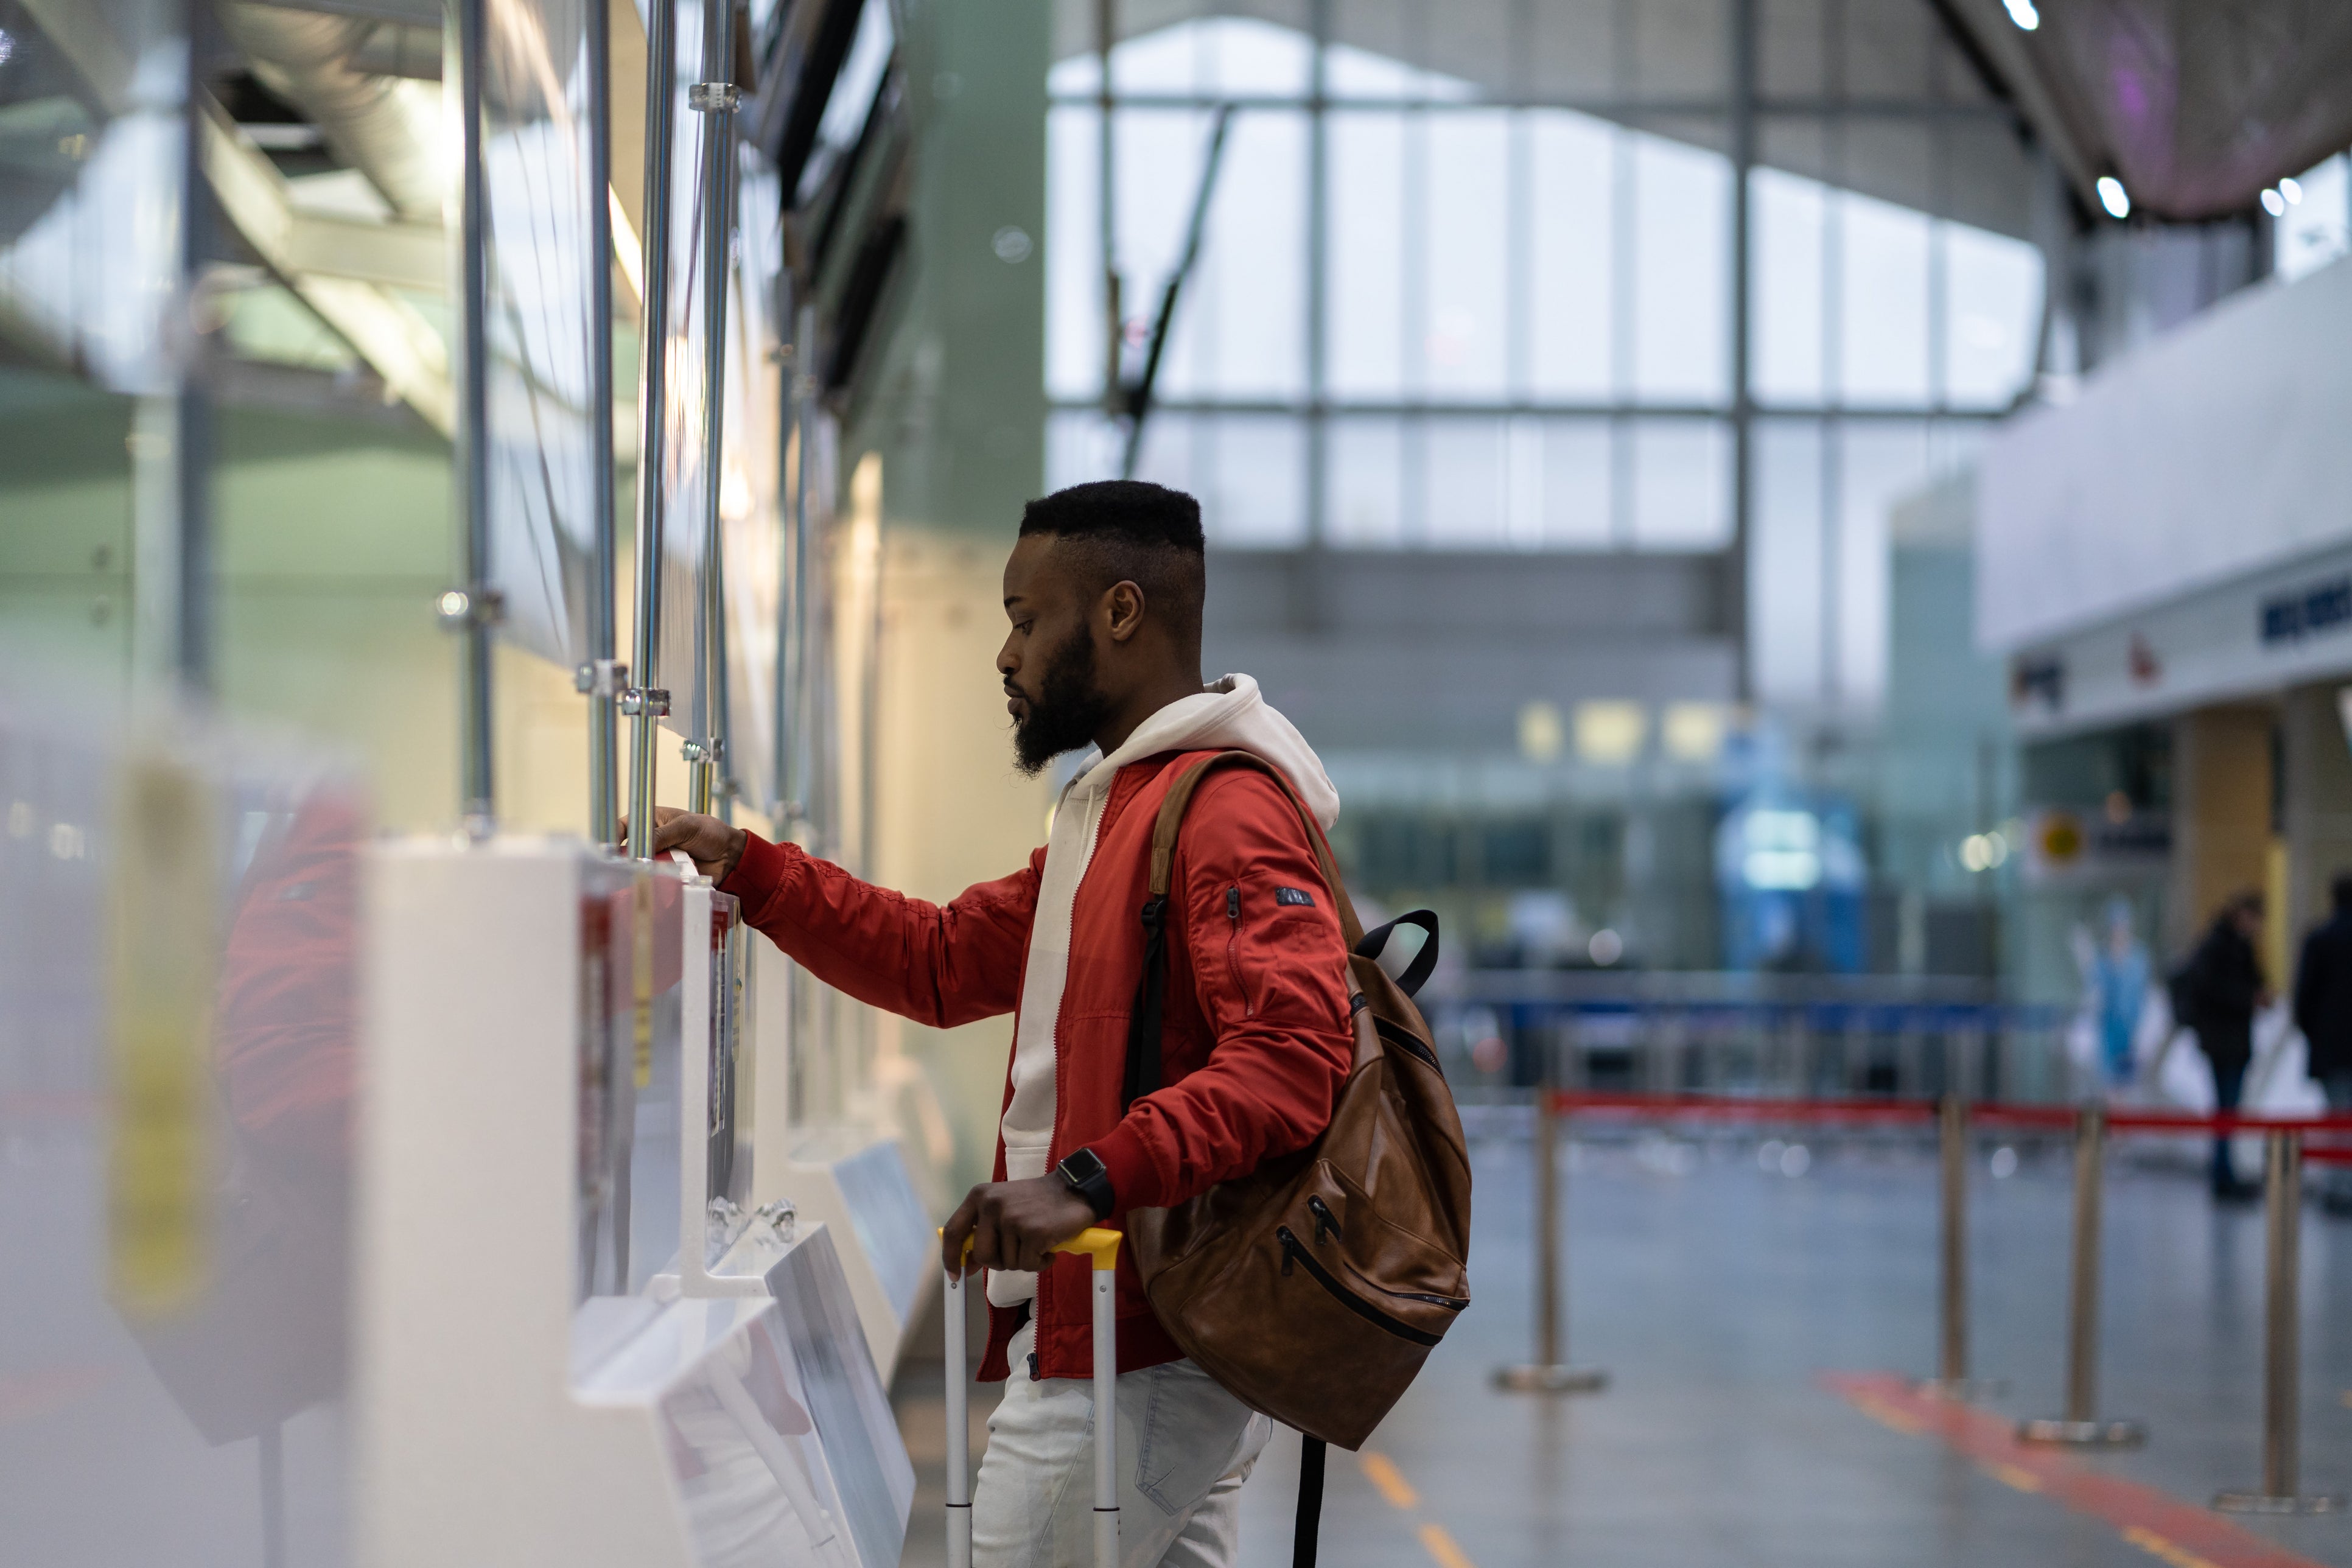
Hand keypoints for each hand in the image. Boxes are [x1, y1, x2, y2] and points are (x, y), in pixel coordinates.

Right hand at [617, 806, 745, 881]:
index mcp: (652, 822)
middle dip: (623, 860)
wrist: (730, 856)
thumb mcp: (686, 827)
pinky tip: (650, 888)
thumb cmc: (710, 832)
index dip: (613, 836)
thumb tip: (641, 846)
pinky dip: (653, 884)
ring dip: (639, 873)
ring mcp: (659, 861)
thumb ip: (663, 834)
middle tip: (620, 866)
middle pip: (628, 852)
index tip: (607, 848)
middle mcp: (652, 842)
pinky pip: (655, 882)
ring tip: (635, 878)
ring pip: (640, 869)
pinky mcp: (667, 877)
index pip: (625, 827)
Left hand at [941, 1176, 1097, 1277]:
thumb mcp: (1003, 1207)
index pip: (953, 1231)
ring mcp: (1013, 1218)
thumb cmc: (1038, 1202)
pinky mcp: (1033, 1232)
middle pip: (983, 1255)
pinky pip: (1029, 1265)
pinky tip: (1048, 1246)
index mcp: (980, 1196)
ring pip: (1007, 1263)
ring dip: (1024, 1260)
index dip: (951, 1257)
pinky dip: (1040, 1262)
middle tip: (1018, 1250)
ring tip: (1037, 1240)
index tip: (955, 1275)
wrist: (1074, 1191)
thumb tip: (967, 1263)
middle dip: (1000, 1261)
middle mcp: (992, 1205)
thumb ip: (983, 1231)